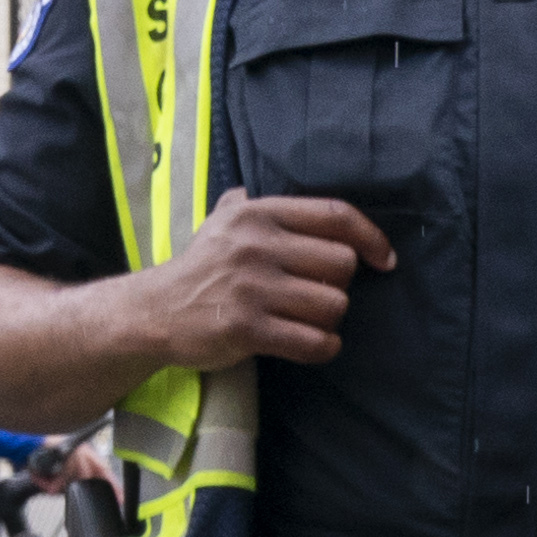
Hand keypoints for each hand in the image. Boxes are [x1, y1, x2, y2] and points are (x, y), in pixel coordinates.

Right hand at [136, 190, 391, 371]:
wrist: (152, 312)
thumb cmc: (197, 269)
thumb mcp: (217, 225)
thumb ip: (241, 205)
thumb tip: (245, 188)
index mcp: (256, 214)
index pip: (334, 215)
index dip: (370, 237)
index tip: (384, 259)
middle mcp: (255, 246)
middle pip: (341, 264)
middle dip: (338, 285)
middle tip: (316, 295)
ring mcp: (251, 288)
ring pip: (333, 305)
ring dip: (328, 319)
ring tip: (307, 321)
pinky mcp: (246, 328)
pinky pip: (313, 342)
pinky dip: (322, 348)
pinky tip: (310, 345)